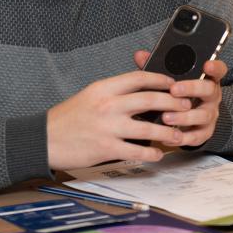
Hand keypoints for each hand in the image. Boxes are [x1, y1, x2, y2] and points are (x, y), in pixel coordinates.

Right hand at [47, 64, 192, 169]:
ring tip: (178, 134)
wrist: (46, 138)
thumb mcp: (90, 95)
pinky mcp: (107, 148)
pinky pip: (137, 151)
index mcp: (104, 88)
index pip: (138, 78)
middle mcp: (108, 105)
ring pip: (149, 127)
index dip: (160, 80)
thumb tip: (139, 92)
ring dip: (169, 131)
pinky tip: (158, 154)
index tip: (173, 84)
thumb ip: (113, 93)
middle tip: (186, 106)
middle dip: (173, 102)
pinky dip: (152, 153)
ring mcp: (108, 127)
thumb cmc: (68, 117)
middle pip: (150, 99)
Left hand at [134, 51, 227, 146]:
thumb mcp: (171, 78)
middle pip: (209, 90)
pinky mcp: (205, 132)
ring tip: (166, 117)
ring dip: (184, 117)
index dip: (215, 67)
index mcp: (206, 78)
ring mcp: (210, 114)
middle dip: (191, 89)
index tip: (207, 65)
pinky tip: (168, 137)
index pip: (218, 69)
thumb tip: (140, 55)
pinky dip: (182, 138)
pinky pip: (197, 136)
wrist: (189, 117)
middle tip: (174, 90)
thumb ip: (158, 67)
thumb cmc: (178, 92)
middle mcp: (212, 96)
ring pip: (203, 115)